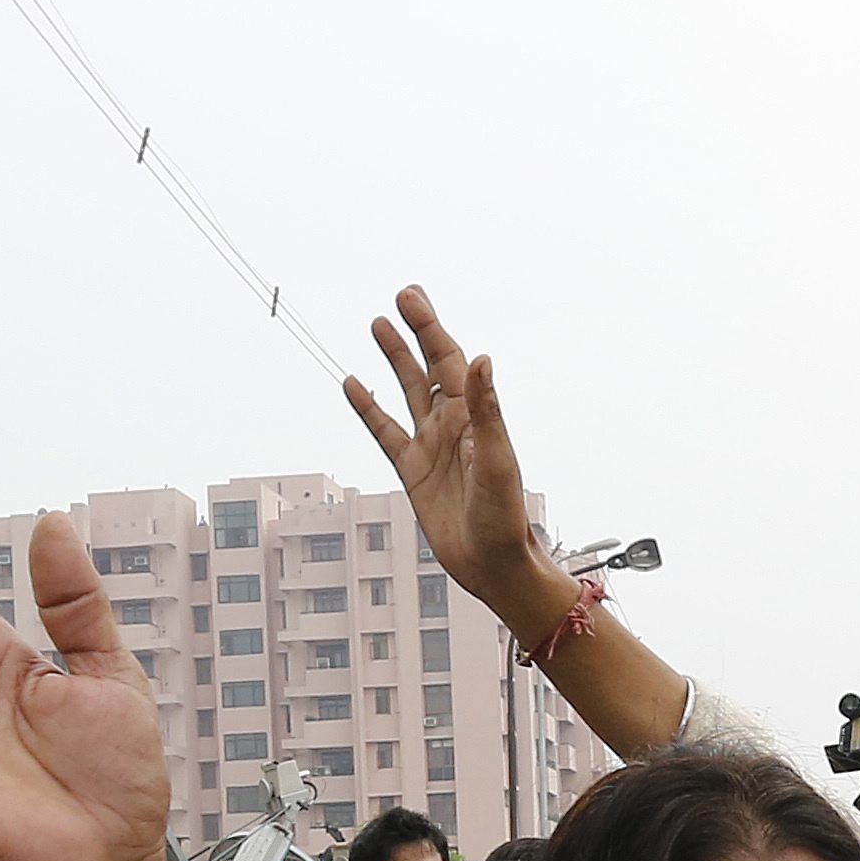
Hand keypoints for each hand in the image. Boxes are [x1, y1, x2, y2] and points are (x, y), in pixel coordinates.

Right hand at [343, 288, 558, 628]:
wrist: (494, 563)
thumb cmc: (505, 516)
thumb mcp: (496, 459)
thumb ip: (487, 410)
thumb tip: (481, 359)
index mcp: (474, 418)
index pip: (450, 360)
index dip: (430, 328)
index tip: (410, 297)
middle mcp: (453, 426)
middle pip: (431, 366)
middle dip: (416, 331)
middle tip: (401, 297)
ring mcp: (431, 446)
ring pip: (408, 391)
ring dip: (395, 359)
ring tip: (378, 324)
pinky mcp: (413, 471)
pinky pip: (385, 432)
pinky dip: (368, 408)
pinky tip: (353, 384)